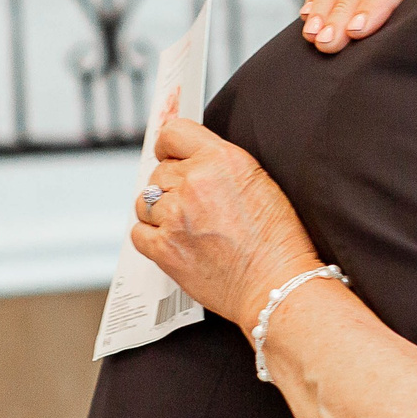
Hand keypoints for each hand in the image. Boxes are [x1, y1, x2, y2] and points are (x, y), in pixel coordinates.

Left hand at [131, 117, 316, 330]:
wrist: (276, 284)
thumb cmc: (278, 240)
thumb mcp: (259, 182)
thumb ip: (219, 166)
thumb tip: (188, 161)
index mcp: (222, 160)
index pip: (173, 133)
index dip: (170, 147)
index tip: (171, 156)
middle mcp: (195, 182)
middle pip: (159, 171)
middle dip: (172, 186)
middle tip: (195, 207)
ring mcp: (176, 216)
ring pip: (144, 202)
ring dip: (160, 212)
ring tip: (187, 227)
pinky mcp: (163, 248)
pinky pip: (139, 232)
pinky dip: (151, 237)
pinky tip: (175, 242)